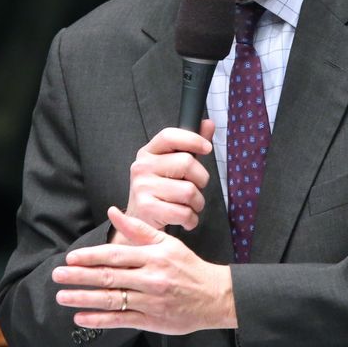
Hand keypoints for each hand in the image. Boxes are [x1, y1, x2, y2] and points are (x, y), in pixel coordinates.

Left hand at [53, 206, 236, 333]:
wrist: (214, 296)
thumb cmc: (188, 266)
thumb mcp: (167, 242)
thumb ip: (139, 229)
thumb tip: (114, 212)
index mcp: (154, 257)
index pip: (117, 255)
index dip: (92, 256)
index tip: (71, 257)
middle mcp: (151, 278)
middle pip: (110, 277)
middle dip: (80, 276)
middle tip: (57, 275)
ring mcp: (150, 301)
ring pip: (112, 300)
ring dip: (84, 299)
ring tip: (62, 296)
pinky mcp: (151, 321)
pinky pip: (121, 320)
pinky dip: (99, 320)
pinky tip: (81, 318)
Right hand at [111, 122, 213, 243]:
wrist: (138, 223)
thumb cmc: (161, 191)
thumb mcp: (173, 165)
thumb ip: (191, 145)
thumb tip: (208, 123)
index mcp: (148, 152)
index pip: (170, 136)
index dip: (192, 139)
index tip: (207, 148)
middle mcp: (142, 167)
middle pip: (187, 163)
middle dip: (201, 179)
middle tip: (196, 187)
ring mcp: (142, 187)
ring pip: (189, 190)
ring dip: (197, 202)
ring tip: (189, 205)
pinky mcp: (146, 208)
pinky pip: (183, 212)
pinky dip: (191, 219)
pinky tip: (185, 218)